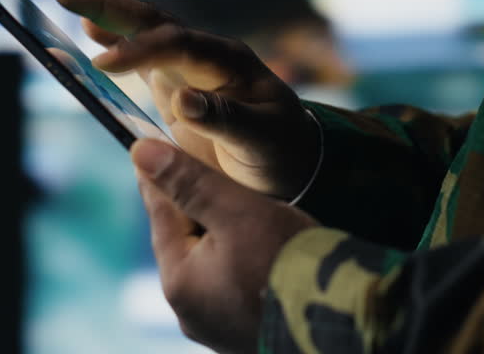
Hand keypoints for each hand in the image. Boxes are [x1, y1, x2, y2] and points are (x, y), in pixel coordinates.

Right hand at [51, 0, 319, 198]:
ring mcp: (189, 66)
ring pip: (143, 29)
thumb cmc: (280, 150)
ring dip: (106, 7)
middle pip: (154, 22)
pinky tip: (87, 27)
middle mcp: (206, 54)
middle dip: (109, 3)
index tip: (102, 64)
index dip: (140, 50)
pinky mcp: (175, 83)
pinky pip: (139, 56)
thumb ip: (224, 119)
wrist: (289, 158)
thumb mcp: (261, 138)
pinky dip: (113, 39)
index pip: (179, 45)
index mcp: (229, 61)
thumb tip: (181, 100)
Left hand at [131, 138, 316, 353]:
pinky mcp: (246, 332)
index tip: (148, 150)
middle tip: (195, 174)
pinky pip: (232, 285)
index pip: (160, 212)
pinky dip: (239, 263)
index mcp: (179, 281)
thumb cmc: (287, 261)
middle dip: (192, 208)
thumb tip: (140, 152)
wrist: (343, 317)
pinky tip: (257, 251)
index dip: (158, 177)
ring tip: (232, 210)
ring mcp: (218, 327)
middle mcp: (190, 311)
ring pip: (208, 265)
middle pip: (184, 241)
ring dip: (218, 237)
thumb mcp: (236, 211)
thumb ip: (189, 182)